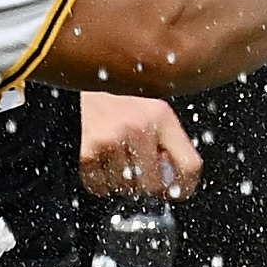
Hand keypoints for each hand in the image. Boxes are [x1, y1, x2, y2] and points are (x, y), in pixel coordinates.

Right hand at [80, 96, 202, 199]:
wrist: (76, 75)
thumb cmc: (113, 94)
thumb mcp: (148, 106)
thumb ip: (164, 139)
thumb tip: (169, 181)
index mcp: (161, 116)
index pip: (190, 166)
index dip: (184, 186)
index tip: (174, 190)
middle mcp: (139, 127)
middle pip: (153, 185)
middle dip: (143, 183)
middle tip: (132, 166)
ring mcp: (112, 139)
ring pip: (123, 188)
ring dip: (117, 181)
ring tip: (110, 155)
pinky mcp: (87, 150)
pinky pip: (98, 186)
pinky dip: (96, 180)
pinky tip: (96, 158)